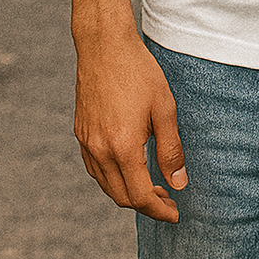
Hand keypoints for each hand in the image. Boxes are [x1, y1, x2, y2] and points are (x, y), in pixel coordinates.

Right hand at [74, 31, 186, 221]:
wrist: (104, 46)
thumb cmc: (138, 72)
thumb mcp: (165, 108)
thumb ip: (171, 149)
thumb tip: (178, 183)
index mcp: (122, 147)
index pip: (140, 196)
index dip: (159, 210)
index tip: (174, 213)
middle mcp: (100, 151)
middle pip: (121, 196)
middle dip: (145, 204)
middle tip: (167, 198)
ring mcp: (86, 143)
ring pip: (106, 185)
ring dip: (128, 192)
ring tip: (151, 184)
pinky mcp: (80, 133)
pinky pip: (95, 169)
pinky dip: (112, 178)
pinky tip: (128, 167)